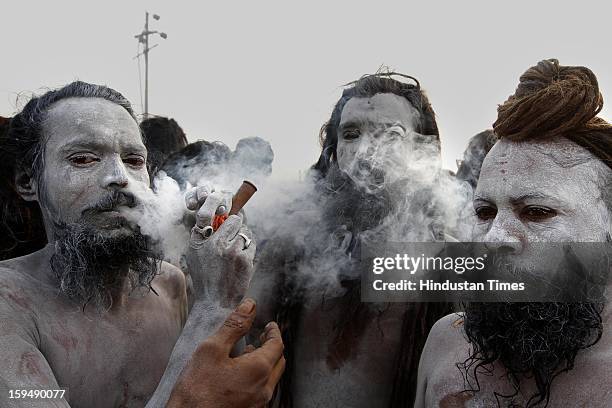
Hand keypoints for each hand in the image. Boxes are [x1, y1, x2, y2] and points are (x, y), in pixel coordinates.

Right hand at [167, 299, 285, 407]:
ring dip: (265, 362)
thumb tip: (249, 306)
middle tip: (262, 336)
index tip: (269, 325)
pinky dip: (257, 376)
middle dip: (272, 346)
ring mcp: (258, 403)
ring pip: (270, 377)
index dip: (273, 331)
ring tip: (248, 352)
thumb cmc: (196, 390)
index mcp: (259, 369)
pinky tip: (239, 373)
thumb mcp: (212, 349)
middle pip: (278, 361)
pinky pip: (261, 390)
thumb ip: (234, 326)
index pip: (277, 344)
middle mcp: (264, 388)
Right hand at [185, 188, 255, 306]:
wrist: (214, 303)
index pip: (220, 216)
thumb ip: (200, 236)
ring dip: (244, 239)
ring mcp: (233, 253)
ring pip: (246, 233)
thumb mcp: (194, 256)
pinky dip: (249, 250)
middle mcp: (217, 245)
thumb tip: (209, 219)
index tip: (227, 213)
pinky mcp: (245, 261)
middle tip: (234, 236)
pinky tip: (241, 260)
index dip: (226, 215)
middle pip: (237, 221)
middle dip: (237, 226)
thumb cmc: (205, 278)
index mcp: (203, 242)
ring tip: (236, 251)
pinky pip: (252, 245)